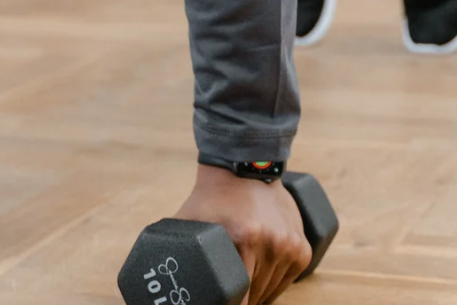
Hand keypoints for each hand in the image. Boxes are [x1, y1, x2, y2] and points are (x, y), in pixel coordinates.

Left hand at [174, 164, 310, 304]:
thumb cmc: (213, 196)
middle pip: (256, 297)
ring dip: (257, 296)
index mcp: (245, 238)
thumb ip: (172, 247)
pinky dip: (274, 285)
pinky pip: (289, 280)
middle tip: (227, 297)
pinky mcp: (301, 245)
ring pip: (273, 291)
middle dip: (241, 302)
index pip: (240, 298)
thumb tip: (155, 274)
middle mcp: (272, 243)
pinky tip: (261, 283)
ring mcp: (289, 244)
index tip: (221, 303)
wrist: (246, 166)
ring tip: (242, 291)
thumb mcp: (189, 221)